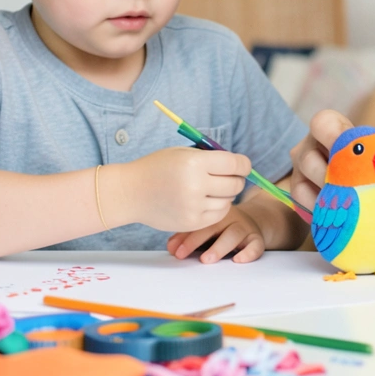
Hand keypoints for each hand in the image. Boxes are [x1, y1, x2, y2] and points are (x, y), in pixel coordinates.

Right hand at [109, 147, 250, 231]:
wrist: (130, 192)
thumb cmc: (157, 168)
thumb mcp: (182, 153)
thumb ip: (210, 157)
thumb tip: (240, 165)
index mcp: (195, 162)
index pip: (234, 164)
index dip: (244, 164)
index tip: (243, 166)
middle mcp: (196, 185)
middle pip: (235, 184)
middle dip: (237, 179)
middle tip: (230, 177)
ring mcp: (193, 206)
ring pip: (228, 201)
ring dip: (226, 194)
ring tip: (212, 188)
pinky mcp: (191, 222)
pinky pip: (218, 215)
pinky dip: (218, 207)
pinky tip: (207, 200)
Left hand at [167, 206, 265, 263]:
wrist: (254, 221)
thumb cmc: (223, 227)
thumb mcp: (206, 228)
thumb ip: (187, 236)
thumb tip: (171, 248)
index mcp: (214, 213)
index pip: (198, 223)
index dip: (184, 236)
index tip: (173, 250)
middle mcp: (230, 218)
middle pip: (213, 227)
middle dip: (195, 241)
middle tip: (182, 254)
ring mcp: (244, 228)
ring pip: (233, 235)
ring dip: (219, 247)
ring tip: (206, 259)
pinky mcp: (257, 239)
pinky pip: (256, 245)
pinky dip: (248, 253)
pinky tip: (238, 260)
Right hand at [289, 109, 374, 209]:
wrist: (349, 179)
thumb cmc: (361, 161)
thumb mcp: (373, 154)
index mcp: (327, 129)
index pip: (322, 123)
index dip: (334, 136)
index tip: (352, 150)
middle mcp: (306, 147)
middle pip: (308, 159)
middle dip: (331, 176)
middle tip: (354, 187)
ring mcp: (298, 171)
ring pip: (301, 184)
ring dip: (326, 197)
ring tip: (348, 206)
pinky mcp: (297, 192)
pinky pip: (301, 203)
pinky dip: (318, 211)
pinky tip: (336, 216)